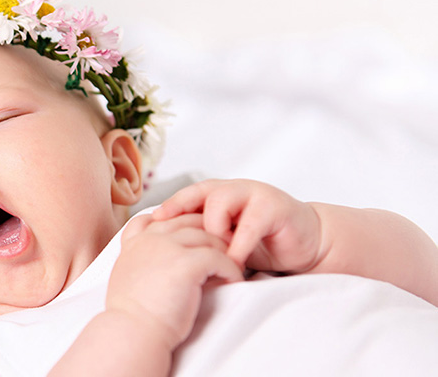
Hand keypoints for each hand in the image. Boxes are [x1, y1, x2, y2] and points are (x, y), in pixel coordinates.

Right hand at [106, 213, 242, 350]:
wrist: (132, 334)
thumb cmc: (132, 317)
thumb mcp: (127, 278)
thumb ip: (142, 260)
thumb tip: (163, 263)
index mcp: (136, 242)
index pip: (163, 215)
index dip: (184, 220)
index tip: (199, 236)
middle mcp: (150, 239)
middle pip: (188, 220)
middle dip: (210, 231)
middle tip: (228, 247)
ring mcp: (168, 247)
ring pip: (207, 235)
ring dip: (225, 249)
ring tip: (234, 265)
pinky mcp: (187, 262)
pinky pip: (219, 257)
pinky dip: (231, 268)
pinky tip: (234, 280)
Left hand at [152, 179, 323, 273]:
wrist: (303, 243)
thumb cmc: (258, 243)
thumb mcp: (224, 240)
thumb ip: (201, 237)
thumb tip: (163, 249)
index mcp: (217, 195)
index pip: (186, 195)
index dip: (168, 207)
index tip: (150, 224)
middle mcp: (233, 190)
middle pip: (200, 194)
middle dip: (187, 217)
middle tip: (179, 244)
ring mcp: (254, 195)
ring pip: (220, 202)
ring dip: (214, 232)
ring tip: (214, 256)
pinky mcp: (274, 208)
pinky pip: (249, 225)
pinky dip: (239, 246)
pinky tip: (234, 264)